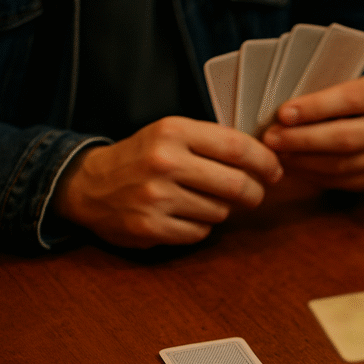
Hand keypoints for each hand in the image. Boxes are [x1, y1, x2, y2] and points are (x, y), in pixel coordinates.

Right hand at [55, 117, 283, 247]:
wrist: (87, 186)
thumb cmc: (141, 158)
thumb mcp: (171, 135)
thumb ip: (212, 142)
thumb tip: (265, 158)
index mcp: (173, 131)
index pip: (237, 147)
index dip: (265, 162)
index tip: (275, 171)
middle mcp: (165, 162)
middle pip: (236, 184)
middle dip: (254, 193)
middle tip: (254, 195)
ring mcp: (157, 197)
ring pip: (220, 211)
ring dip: (221, 210)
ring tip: (202, 200)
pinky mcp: (151, 227)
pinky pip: (199, 232)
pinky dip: (200, 227)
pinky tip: (184, 215)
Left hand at [262, 73, 363, 190]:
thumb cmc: (341, 94)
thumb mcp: (337, 82)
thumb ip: (317, 91)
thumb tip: (278, 114)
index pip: (352, 99)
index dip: (316, 108)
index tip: (282, 114)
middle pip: (348, 138)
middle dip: (305, 140)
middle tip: (272, 139)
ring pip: (344, 164)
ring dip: (305, 161)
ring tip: (277, 155)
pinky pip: (343, 181)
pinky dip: (314, 175)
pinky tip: (293, 167)